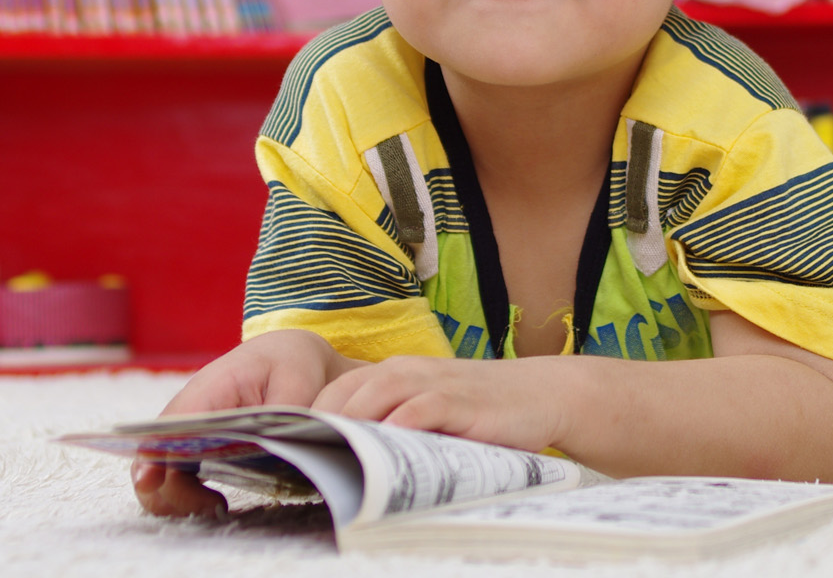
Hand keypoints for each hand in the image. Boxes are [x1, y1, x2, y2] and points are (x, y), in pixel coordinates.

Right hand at [133, 329, 358, 517]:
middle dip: (171, 489)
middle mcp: (188, 408)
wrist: (285, 352)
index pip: (169, 426)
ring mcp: (186, 425)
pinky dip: (182, 490)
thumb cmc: (288, 364)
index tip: (152, 483)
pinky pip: (172, 469)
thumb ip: (281, 420)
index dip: (153, 456)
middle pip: (153, 454)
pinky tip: (212, 499)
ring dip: (174, 494)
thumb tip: (270, 452)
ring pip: (157, 467)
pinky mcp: (193, 439)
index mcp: (210, 389)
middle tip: (214, 505)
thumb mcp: (296, 385)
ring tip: (215, 505)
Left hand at [311, 355, 569, 453]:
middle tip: (302, 457)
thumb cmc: (480, 412)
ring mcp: (435, 384)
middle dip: (322, 422)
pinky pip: (424, 407)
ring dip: (353, 420)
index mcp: (395, 373)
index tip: (292, 448)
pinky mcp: (462, 401)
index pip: (338, 389)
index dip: (311, 417)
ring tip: (331, 450)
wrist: (540, 394)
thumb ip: (394, 426)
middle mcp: (409, 372)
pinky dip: (403, 422)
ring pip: (379, 391)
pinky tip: (387, 443)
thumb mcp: (431, 413)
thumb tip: (347, 460)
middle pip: (349, 390)